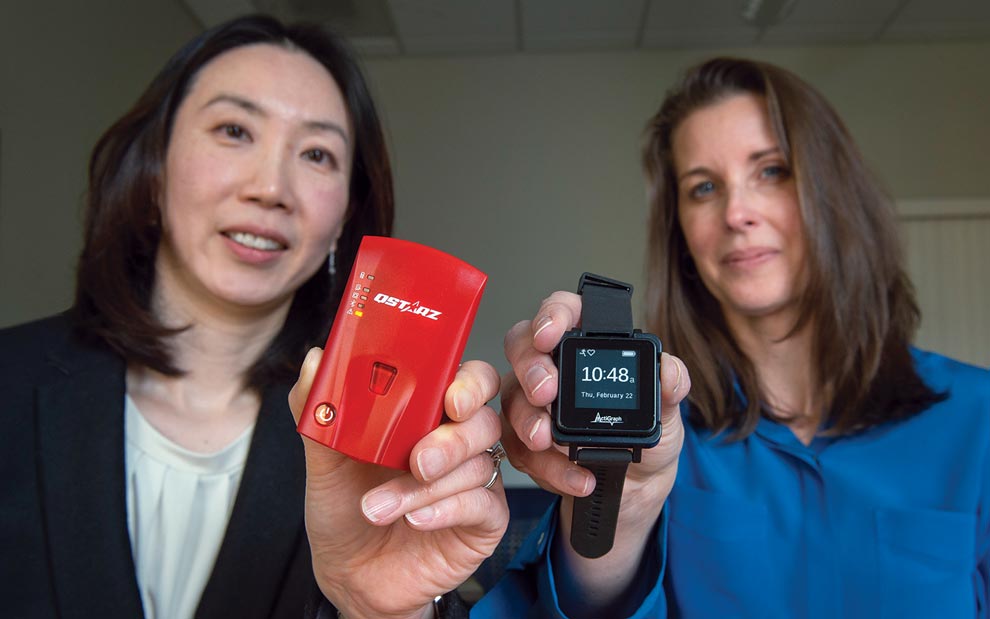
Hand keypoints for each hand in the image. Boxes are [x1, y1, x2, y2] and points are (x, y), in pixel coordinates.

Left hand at [289, 349, 507, 618]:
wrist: (349, 576)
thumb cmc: (345, 510)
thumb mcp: (324, 458)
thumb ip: (322, 408)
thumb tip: (317, 361)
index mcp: (429, 412)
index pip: (468, 379)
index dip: (470, 382)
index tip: (450, 396)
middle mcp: (458, 441)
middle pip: (484, 418)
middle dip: (452, 438)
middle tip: (417, 460)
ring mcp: (475, 480)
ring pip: (477, 464)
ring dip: (426, 487)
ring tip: (380, 507)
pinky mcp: (484, 520)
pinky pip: (483, 504)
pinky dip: (447, 509)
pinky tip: (416, 519)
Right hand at [502, 291, 688, 607]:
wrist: (636, 491)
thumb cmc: (647, 439)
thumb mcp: (668, 413)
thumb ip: (671, 387)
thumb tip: (669, 370)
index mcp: (586, 344)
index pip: (562, 310)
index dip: (551, 314)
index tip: (552, 334)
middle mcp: (552, 366)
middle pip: (521, 346)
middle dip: (530, 369)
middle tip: (545, 392)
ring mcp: (532, 403)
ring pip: (511, 398)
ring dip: (528, 421)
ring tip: (550, 442)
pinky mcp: (523, 442)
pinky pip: (518, 448)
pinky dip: (545, 466)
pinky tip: (575, 478)